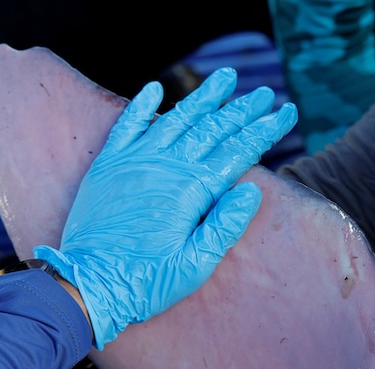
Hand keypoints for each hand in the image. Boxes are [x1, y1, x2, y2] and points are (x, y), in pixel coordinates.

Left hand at [35, 67, 297, 348]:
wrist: (87, 285)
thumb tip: (251, 189)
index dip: (265, 130)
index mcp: (190, 191)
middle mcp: (164, 167)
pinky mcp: (108, 167)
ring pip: (176, 118)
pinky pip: (127, 125)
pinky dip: (142, 105)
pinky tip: (156, 88)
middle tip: (263, 92)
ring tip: (225, 76)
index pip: (237, 151)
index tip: (287, 111)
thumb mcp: (195, 265)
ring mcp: (134, 162)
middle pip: (212, 129)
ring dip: (203, 97)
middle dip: (242, 109)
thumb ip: (224, 225)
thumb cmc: (146, 282)